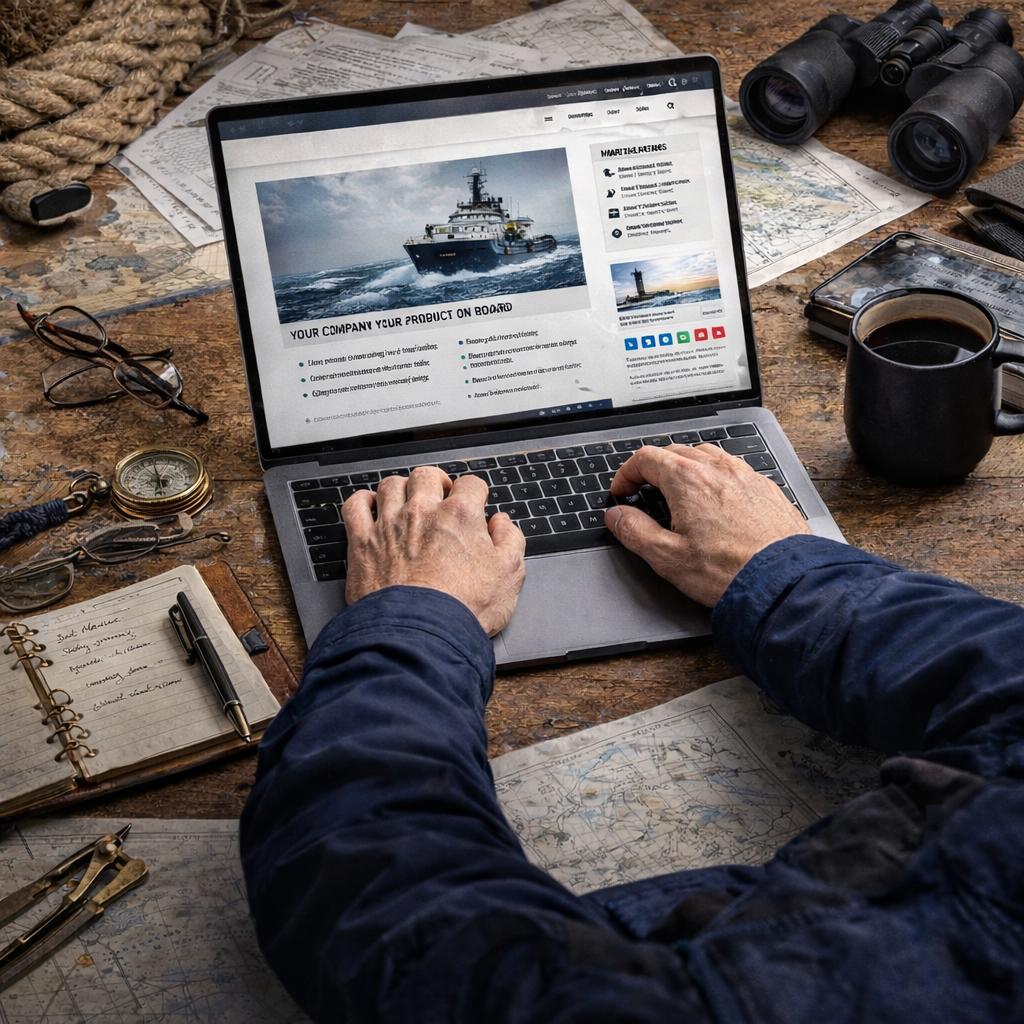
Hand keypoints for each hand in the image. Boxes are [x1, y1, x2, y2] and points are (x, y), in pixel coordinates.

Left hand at [342, 467, 525, 635]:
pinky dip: (362, 502)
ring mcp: (389, 525)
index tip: (474, 504)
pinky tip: (370, 507)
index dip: (475, 493)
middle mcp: (421, 512)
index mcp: (460, 515)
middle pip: (426, 475)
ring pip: (390, 485)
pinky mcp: (362, 543)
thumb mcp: (509, 576)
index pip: (470, 484)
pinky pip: (355, 506)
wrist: (420, 635)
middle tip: (441, 497)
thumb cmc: (463, 610)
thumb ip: (510, 541)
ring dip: (401, 489)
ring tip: (407, 501)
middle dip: (436, 482)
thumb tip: (503, 524)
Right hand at [605, 443, 809, 606]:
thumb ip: (634, 531)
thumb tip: (616, 516)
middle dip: (654, 468)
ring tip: (679, 492)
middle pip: (675, 451)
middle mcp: (717, 469)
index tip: (622, 491)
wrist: (784, 581)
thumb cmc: (729, 571)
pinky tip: (717, 501)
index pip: (646, 458)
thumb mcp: (667, 557)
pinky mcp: (766, 488)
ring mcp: (745, 475)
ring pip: (707, 455)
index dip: (627, 473)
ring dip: (686, 467)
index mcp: (688, 480)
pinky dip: (716, 477)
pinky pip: (734, 470)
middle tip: (644, 490)